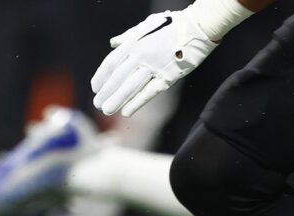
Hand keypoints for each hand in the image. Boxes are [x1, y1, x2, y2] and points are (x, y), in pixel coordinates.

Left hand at [91, 9, 218, 116]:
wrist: (197, 28)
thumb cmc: (173, 26)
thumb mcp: (146, 26)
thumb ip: (128, 37)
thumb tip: (113, 43)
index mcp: (134, 43)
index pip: (111, 62)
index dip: (101, 76)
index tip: (95, 87)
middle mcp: (141, 55)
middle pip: (118, 77)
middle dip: (106, 91)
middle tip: (97, 104)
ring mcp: (154, 66)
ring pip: (130, 85)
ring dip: (117, 99)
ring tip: (106, 109)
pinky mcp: (169, 76)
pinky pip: (150, 91)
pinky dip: (137, 102)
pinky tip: (127, 111)